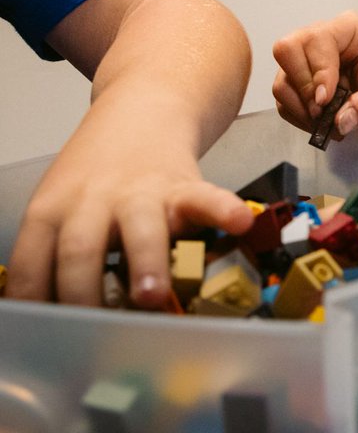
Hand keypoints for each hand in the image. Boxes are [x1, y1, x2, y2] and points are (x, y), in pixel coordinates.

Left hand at [5, 113, 253, 308]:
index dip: (34, 300)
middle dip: (83, 288)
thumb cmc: (96, 175)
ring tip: (152, 294)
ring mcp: (141, 192)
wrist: (143, 108)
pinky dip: (223, 210)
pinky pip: (204, 198)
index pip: (31, 263)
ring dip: (145, 260)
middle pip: (79, 247)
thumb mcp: (58, 206)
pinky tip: (240, 222)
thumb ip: (52, 259)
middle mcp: (92, 201)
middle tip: (91, 326)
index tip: (43, 337)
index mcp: (51, 209)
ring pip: (140, 227)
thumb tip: (48, 326)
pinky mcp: (183, 186)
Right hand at [272, 10, 357, 136]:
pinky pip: (283, 101)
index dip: (317, 70)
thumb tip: (341, 121)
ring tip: (328, 123)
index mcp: (349, 28)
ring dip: (301, 108)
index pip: (316, 38)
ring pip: (282, 80)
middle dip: (303, 87)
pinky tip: (322, 124)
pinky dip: (299, 117)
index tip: (325, 100)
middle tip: (322, 112)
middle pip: (287, 50)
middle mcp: (322, 38)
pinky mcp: (298, 84)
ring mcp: (305, 61)